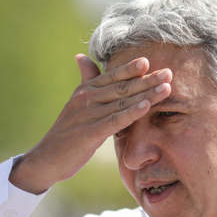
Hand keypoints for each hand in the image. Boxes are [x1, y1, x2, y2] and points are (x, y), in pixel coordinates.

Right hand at [9, 53, 171, 193]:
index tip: (150, 61)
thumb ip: (84, 80)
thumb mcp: (76, 104)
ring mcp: (87, 115)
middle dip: (147, 79)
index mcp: (85, 90)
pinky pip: (115, 120)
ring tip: (166, 87)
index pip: (111, 76)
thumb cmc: (66, 132)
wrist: (47, 159)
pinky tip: (146, 106)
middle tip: (169, 72)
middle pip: (122, 86)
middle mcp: (86, 98)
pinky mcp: (89, 133)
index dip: (130, 68)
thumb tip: (82, 57)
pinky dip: (131, 112)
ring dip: (146, 93)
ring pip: (122, 102)